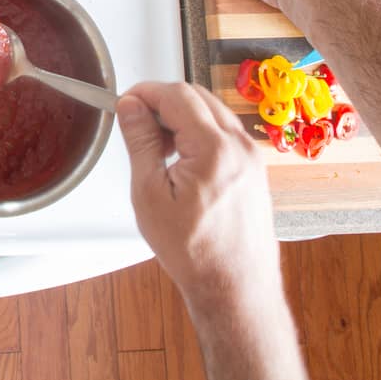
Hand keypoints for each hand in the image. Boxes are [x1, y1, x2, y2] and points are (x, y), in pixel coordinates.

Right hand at [116, 82, 279, 317]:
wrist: (234, 287)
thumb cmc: (194, 251)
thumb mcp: (150, 193)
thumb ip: (140, 142)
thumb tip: (131, 107)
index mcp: (215, 149)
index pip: (177, 95)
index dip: (145, 92)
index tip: (125, 102)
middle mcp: (241, 147)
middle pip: (198, 96)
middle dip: (163, 102)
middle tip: (137, 124)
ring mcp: (252, 158)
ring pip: (213, 112)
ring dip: (182, 116)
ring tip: (157, 148)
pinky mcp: (255, 170)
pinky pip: (225, 133)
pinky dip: (200, 132)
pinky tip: (181, 160)